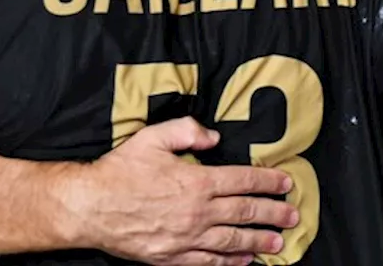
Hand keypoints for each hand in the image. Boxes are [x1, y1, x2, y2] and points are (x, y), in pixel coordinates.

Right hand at [72, 118, 296, 265]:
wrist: (89, 207)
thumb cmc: (120, 171)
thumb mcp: (153, 137)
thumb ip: (187, 131)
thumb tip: (213, 136)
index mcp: (196, 181)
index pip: (243, 180)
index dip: (268, 181)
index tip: (286, 183)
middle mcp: (197, 211)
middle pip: (245, 212)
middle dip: (273, 213)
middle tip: (293, 216)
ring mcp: (186, 237)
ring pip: (232, 240)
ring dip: (258, 241)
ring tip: (278, 242)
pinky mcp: (172, 256)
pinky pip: (208, 261)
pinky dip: (230, 262)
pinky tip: (245, 261)